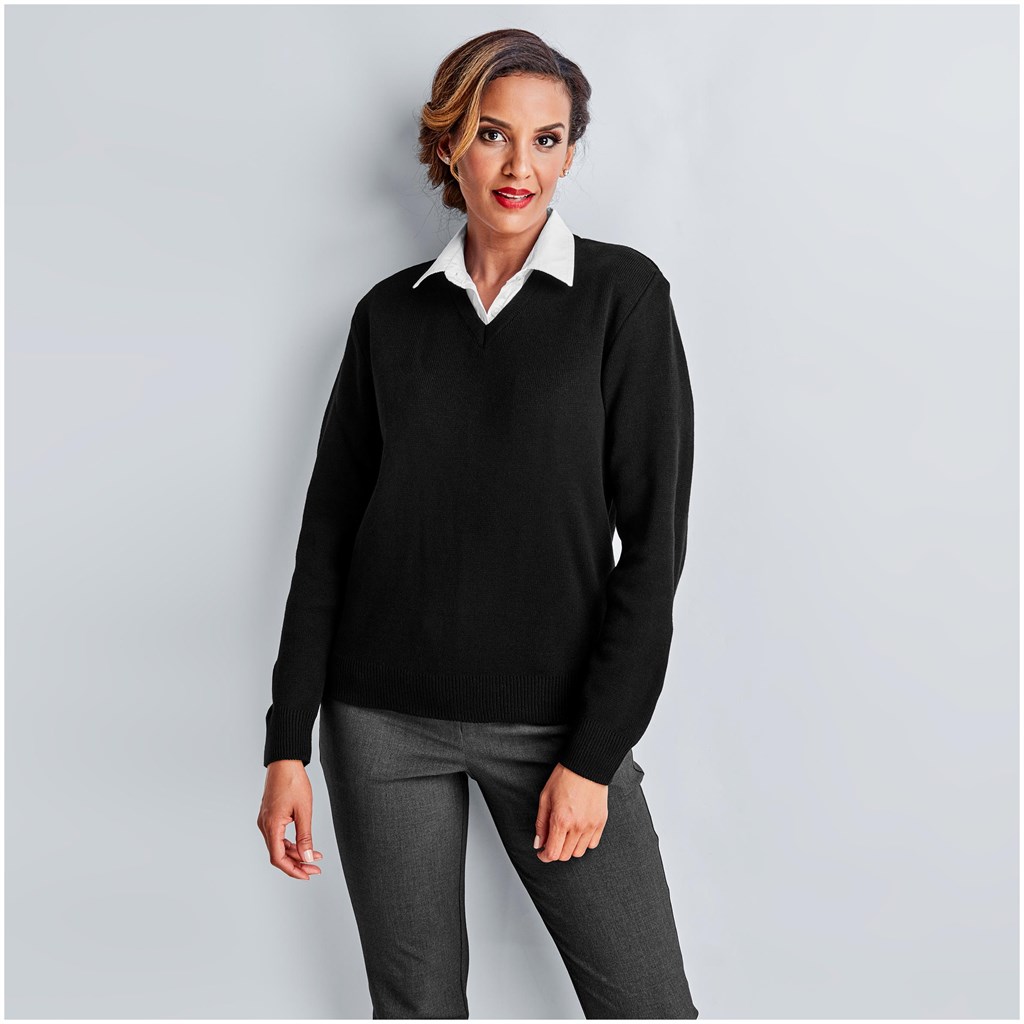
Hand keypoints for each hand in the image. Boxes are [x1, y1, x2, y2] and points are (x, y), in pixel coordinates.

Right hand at [257, 760, 323, 878]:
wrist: (284, 762)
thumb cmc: (293, 781)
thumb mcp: (304, 810)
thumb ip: (305, 836)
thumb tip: (308, 857)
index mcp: (271, 825)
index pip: (278, 858)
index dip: (292, 870)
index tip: (307, 875)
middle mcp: (264, 825)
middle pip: (278, 854)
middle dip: (297, 863)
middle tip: (315, 868)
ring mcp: (265, 821)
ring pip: (278, 845)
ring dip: (295, 853)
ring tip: (314, 856)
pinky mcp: (269, 816)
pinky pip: (278, 836)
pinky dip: (290, 843)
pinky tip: (303, 844)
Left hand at [533, 761, 607, 861]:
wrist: (587, 765)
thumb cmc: (564, 778)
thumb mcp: (545, 798)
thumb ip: (541, 823)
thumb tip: (538, 843)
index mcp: (561, 820)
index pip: (552, 853)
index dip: (544, 856)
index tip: (541, 852)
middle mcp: (577, 826)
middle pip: (565, 855)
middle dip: (555, 851)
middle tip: (551, 840)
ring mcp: (591, 826)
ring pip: (579, 852)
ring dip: (569, 848)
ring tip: (565, 834)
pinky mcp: (601, 822)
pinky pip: (592, 844)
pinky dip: (583, 842)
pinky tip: (578, 831)